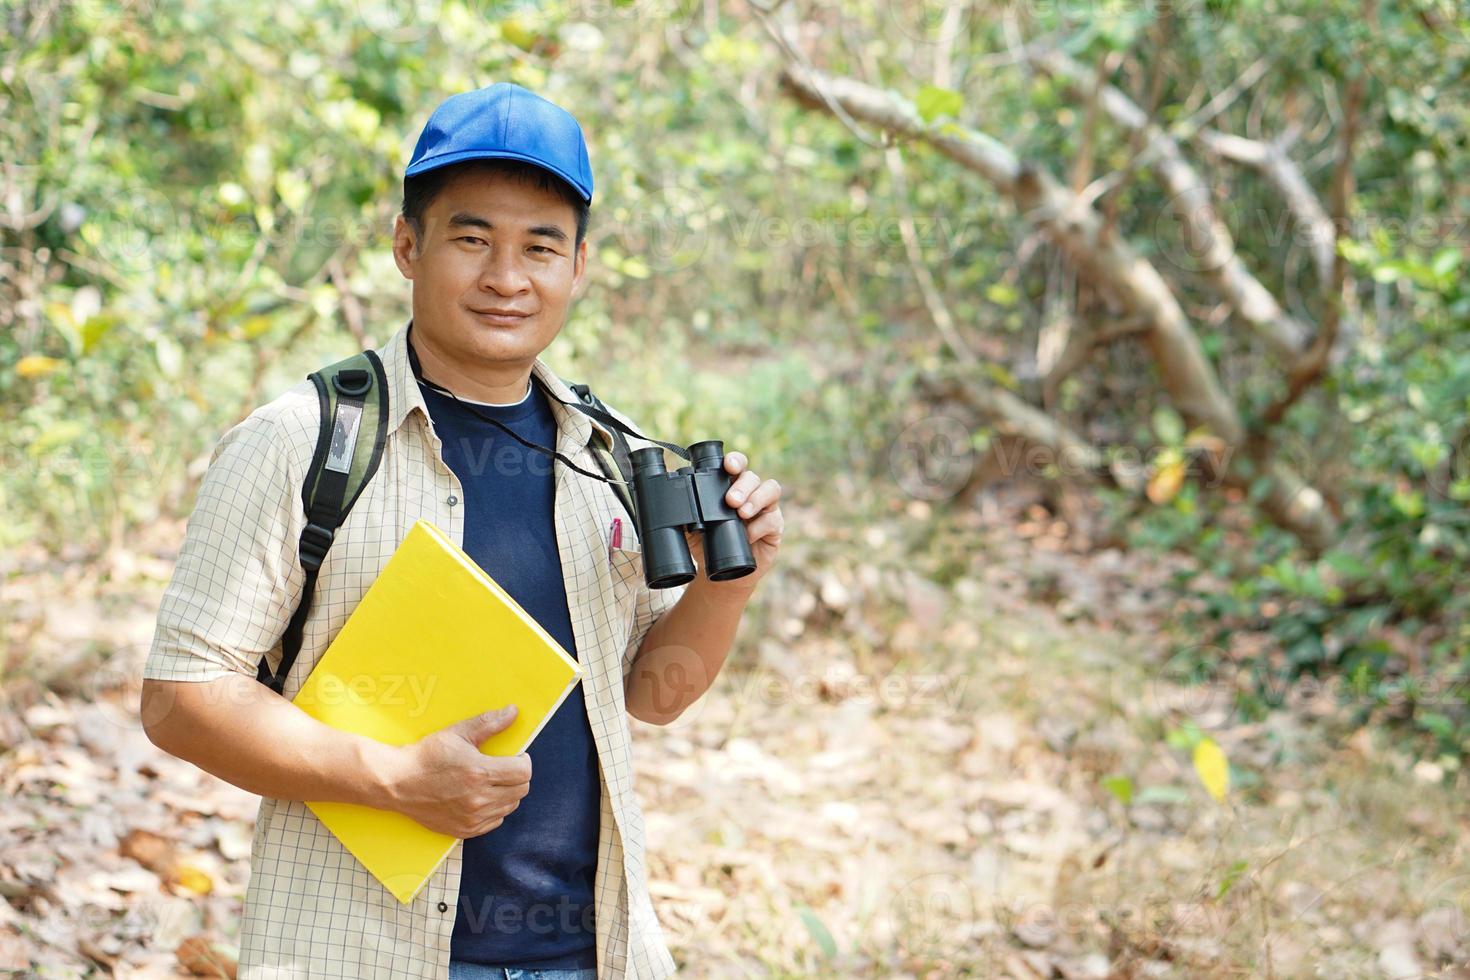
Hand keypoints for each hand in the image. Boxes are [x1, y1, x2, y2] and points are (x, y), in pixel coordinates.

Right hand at [381, 705, 530, 838]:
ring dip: (507, 793)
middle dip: (517, 776)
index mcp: (479, 773)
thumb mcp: (457, 733)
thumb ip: (489, 723)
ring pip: (510, 806)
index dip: (523, 761)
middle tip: (503, 767)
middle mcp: (478, 799)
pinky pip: (495, 821)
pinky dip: (494, 809)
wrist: (396, 783)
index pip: (523, 772)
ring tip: (491, 781)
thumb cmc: (426, 756)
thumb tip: (514, 712)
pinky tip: (480, 797)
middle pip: (521, 790)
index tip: (516, 757)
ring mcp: (472, 818)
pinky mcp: (465, 830)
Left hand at [683, 450, 783, 594]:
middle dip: (742, 485)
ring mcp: (764, 508)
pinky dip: (760, 526)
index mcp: (729, 485)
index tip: (728, 465)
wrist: (720, 574)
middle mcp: (749, 492)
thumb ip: (683, 512)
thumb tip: (667, 502)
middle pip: (752, 476)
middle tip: (730, 500)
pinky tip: (748, 535)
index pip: (736, 465)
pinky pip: (773, 519)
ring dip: (755, 499)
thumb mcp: (689, 527)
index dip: (735, 461)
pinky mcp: (774, 526)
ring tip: (741, 513)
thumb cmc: (706, 544)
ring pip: (770, 490)